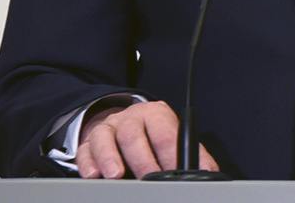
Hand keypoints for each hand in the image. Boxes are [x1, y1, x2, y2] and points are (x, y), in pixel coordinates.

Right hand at [74, 100, 218, 178]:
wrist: (124, 124)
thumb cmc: (153, 135)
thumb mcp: (174, 138)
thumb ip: (192, 154)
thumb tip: (209, 171)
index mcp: (156, 115)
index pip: (164, 133)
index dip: (169, 155)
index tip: (174, 173)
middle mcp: (130, 118)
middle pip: (133, 135)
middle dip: (142, 160)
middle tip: (149, 178)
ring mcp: (108, 128)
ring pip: (105, 138)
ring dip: (110, 158)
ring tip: (116, 175)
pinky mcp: (89, 142)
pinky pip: (85, 150)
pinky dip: (89, 163)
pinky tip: (94, 175)